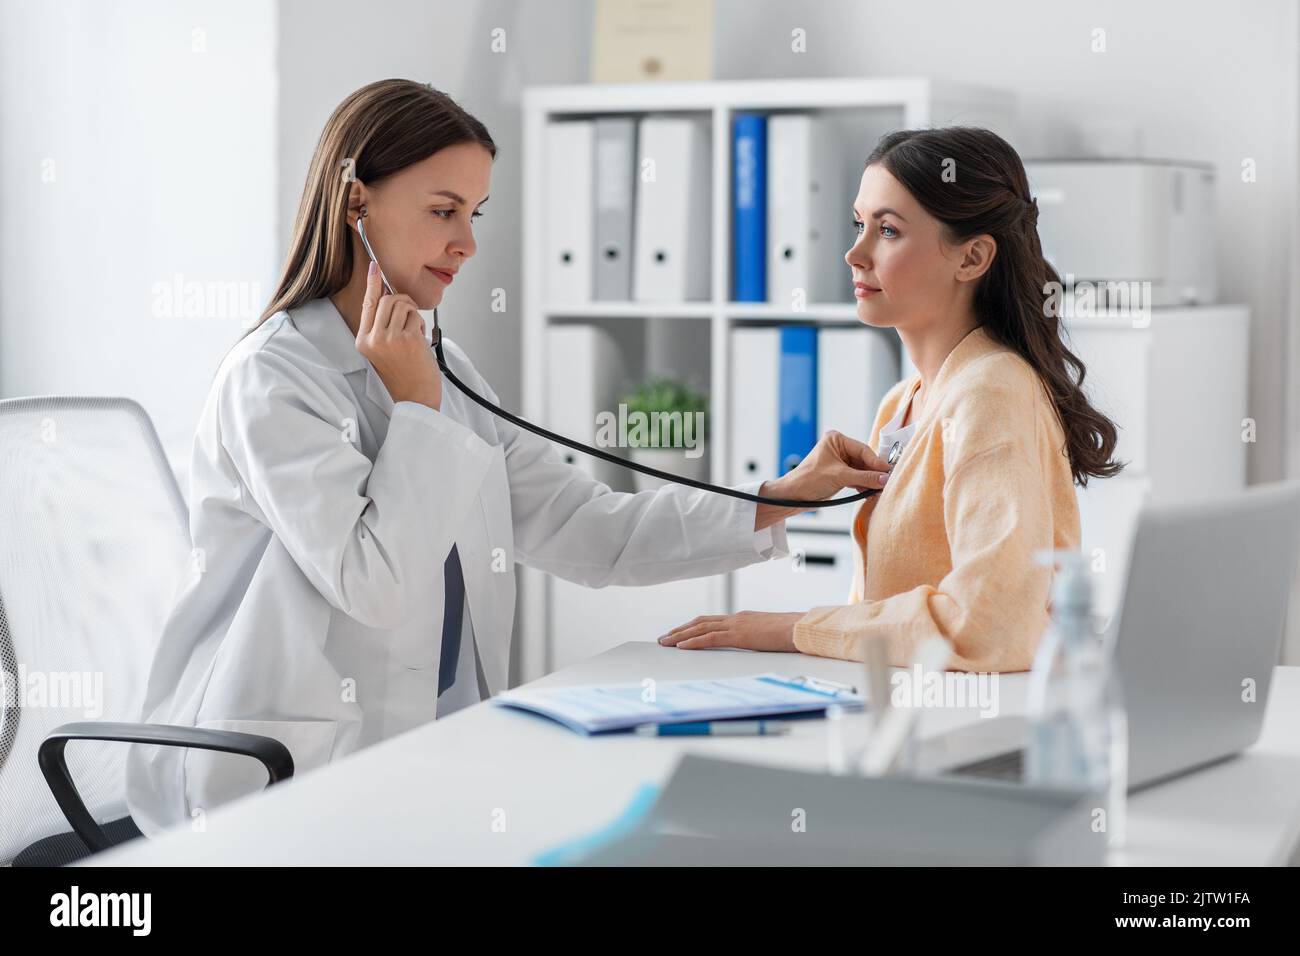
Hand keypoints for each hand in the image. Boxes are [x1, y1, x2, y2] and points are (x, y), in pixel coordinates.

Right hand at [355, 262, 441, 409]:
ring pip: (403, 304)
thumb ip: (383, 326)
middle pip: (388, 299)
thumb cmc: (404, 376)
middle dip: (404, 301)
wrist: (416, 399)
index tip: (374, 266)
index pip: (368, 304)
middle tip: (411, 314)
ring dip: (414, 313)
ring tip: (415, 332)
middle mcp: (373, 339)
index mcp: (363, 341)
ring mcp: (389, 339)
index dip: (373, 283)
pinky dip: (421, 325)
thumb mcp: (384, 351)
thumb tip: (390, 295)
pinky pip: (416, 316)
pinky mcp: (407, 339)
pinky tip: (420, 341)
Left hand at [657, 611, 803, 651]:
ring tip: (665, 642)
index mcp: (743, 618)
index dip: (693, 626)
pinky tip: (681, 647)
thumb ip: (758, 637)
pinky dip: (693, 642)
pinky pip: (710, 638)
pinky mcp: (739, 635)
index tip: (680, 632)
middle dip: (681, 629)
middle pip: (701, 622)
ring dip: (680, 635)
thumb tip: (756, 644)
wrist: (802, 628)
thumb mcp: (770, 634)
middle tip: (665, 637)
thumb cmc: (791, 633)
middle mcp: (736, 618)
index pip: (711, 620)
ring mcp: (736, 625)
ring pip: (700, 628)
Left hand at [754, 430, 892, 527]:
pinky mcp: (839, 473)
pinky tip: (870, 492)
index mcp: (836, 440)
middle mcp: (838, 447)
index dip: (876, 462)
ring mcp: (839, 460)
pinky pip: (856, 477)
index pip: (862, 450)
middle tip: (887, 482)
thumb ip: (864, 477)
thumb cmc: (808, 480)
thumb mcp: (839, 477)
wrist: (793, 496)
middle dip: (874, 472)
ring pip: (861, 469)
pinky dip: (863, 485)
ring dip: (870, 480)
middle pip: (864, 459)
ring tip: (880, 489)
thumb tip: (884, 478)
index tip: (888, 472)